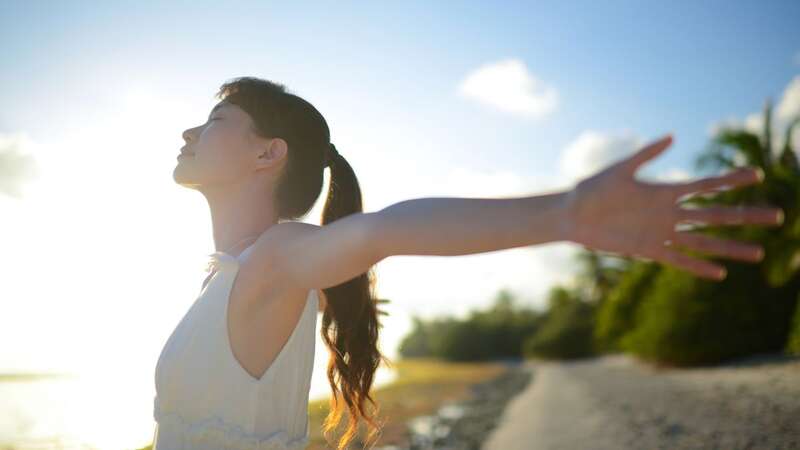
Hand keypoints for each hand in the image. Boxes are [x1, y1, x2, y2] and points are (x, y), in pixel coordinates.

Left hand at [562, 133, 784, 279]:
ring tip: (758, 252)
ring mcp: (660, 233)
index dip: (730, 180)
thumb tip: (673, 137)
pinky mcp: (647, 250)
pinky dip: (698, 268)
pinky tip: (720, 274)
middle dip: (746, 216)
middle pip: (715, 215)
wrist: (572, 215)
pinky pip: (678, 261)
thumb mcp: (619, 170)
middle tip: (777, 217)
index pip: (705, 186)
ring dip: (730, 246)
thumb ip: (646, 155)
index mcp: (663, 191)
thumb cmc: (592, 189)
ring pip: (703, 241)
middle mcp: (668, 213)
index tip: (756, 175)